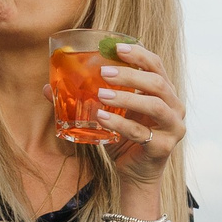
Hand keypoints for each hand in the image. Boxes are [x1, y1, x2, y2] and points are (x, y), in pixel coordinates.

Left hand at [95, 43, 182, 184]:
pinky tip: (102, 118)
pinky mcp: (164, 147)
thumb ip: (83, 100)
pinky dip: (120, 124)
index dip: (138, 54)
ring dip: (126, 97)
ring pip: (154, 105)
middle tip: (104, 71)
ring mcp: (173, 127)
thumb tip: (48, 88)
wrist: (135, 175)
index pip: (156, 65)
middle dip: (130, 74)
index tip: (116, 47)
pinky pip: (141, 132)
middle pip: (157, 82)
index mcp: (164, 92)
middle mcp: (174, 106)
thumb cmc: (123, 140)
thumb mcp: (106, 115)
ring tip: (101, 94)